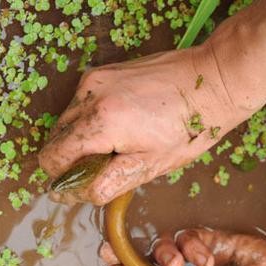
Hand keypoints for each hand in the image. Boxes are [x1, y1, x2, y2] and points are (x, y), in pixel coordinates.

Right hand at [38, 44, 263, 204]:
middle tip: (109, 166)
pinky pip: (81, 103)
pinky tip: (122, 125)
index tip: (86, 185)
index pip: (53, 158)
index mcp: (100, 123)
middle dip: (73, 159)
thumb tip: (72, 194)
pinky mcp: (102, 71)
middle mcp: (89, 95)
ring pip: (66, 121)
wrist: (213, 81)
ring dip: (82, 140)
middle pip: (55, 139)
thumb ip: (106, 183)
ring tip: (119, 145)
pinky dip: (91, 120)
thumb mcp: (150, 166)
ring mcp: (94, 79)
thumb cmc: (189, 128)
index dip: (63, 179)